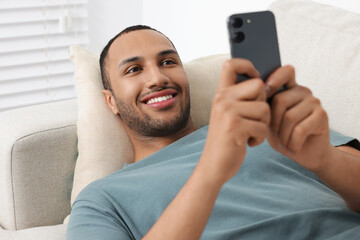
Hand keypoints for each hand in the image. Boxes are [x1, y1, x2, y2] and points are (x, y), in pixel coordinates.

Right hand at [200, 59, 269, 183]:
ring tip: (250, 133)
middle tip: (253, 119)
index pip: (231, 64)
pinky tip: (248, 142)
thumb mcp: (228, 115)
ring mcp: (227, 112)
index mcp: (220, 94)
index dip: (247, 65)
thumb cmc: (226, 139)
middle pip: (259, 86)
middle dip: (264, 104)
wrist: (213, 165)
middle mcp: (222, 99)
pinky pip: (262, 127)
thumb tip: (268, 85)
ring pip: (264, 108)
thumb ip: (241, 99)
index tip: (255, 76)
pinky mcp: (235, 127)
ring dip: (263, 125)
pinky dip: (260, 138)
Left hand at [265, 65, 331, 172]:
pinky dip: (292, 143)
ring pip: (289, 117)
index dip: (274, 79)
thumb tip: (251, 96)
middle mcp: (302, 91)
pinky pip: (300, 129)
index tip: (264, 95)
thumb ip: (262, 108)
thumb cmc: (282, 135)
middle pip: (280, 100)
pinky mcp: (322, 116)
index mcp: (288, 88)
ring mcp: (314, 102)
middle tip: (273, 134)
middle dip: (272, 122)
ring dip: (282, 136)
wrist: (304, 154)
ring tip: (283, 142)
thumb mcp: (267, 121)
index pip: (285, 71)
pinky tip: (292, 148)